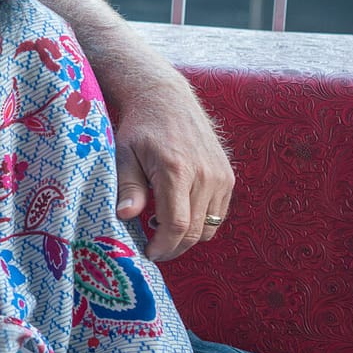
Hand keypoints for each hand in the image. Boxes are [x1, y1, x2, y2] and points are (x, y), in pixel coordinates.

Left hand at [112, 81, 233, 259]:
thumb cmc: (140, 128)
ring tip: (162, 229)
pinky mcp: (228, 176)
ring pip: (210, 226)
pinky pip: (218, 213)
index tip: (148, 253)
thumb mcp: (124, 155)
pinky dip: (201, 222)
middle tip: (153, 250)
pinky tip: (179, 212)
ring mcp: (220, 175)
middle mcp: (205, 174)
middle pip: (196, 231)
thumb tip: (125, 216)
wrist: (167, 99)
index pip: (177, 224)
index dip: (163, 246)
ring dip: (188, 237)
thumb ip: (128, 187)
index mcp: (177, 170)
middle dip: (174, 248)